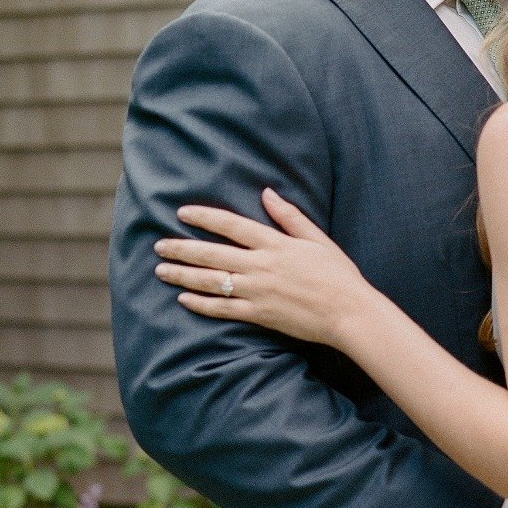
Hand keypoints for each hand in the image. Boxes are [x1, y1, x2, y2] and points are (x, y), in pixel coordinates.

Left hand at [153, 189, 372, 344]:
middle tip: (159, 245)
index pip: (231, 225)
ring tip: (161, 271)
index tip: (181, 212)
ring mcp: (258, 292)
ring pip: (212, 282)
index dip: (204, 217)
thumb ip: (289, 216)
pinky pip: (223, 309)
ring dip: (183, 276)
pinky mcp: (260, 314)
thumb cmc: (338, 274)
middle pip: (212, 254)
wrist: (349, 312)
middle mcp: (262, 266)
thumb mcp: (317, 238)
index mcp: (275, 244)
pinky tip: (183, 300)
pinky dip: (201, 305)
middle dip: (182, 249)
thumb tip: (266, 192)